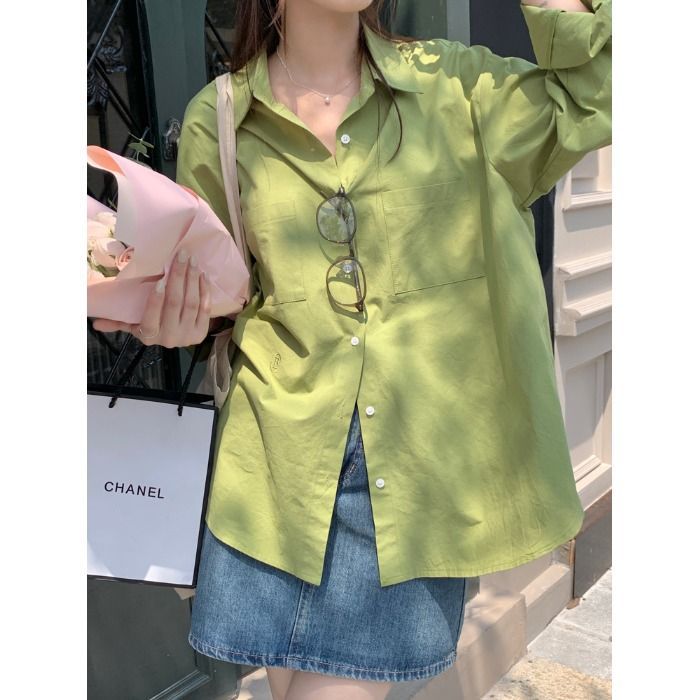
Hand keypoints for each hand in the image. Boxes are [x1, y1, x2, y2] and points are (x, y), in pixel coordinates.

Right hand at [91, 249, 211, 347]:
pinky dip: (203, 290)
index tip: (159, 280)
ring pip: (192, 304)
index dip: (156, 300)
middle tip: (182, 256)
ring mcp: (187, 336)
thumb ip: (117, 321)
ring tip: (192, 261)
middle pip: (175, 304)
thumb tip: (95, 322)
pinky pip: (205, 308)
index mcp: (149, 335)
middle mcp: (169, 338)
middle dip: (179, 277)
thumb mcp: (134, 325)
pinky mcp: (201, 332)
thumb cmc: (152, 325)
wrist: (177, 338)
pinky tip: (201, 275)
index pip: (151, 317)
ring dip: (192, 280)